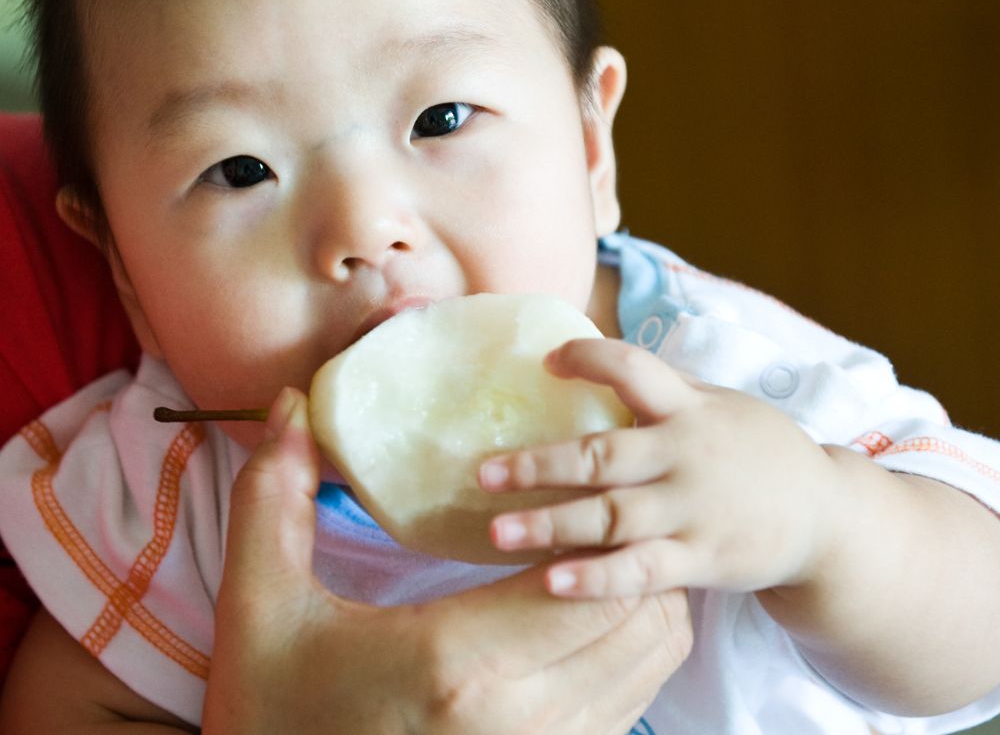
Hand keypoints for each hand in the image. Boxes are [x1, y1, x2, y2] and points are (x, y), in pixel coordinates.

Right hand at [203, 389, 692, 734]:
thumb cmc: (272, 710)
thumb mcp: (258, 603)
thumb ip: (272, 495)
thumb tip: (293, 403)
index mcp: (458, 664)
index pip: (586, 578)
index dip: (592, 519)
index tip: (562, 482)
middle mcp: (523, 721)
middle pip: (640, 613)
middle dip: (627, 548)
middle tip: (585, 505)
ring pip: (655, 657)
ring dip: (639, 594)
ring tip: (589, 552)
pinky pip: (636, 701)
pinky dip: (631, 646)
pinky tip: (580, 613)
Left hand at [479, 339, 842, 599]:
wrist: (826, 516)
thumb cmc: (755, 449)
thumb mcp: (718, 403)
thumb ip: (662, 390)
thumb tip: (592, 360)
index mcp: (688, 407)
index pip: (631, 368)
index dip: (586, 358)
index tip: (545, 362)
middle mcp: (686, 455)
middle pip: (601, 456)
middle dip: (539, 464)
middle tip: (483, 472)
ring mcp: (693, 511)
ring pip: (610, 518)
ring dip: (550, 524)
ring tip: (496, 533)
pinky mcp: (702, 560)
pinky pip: (641, 572)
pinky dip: (596, 578)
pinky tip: (551, 582)